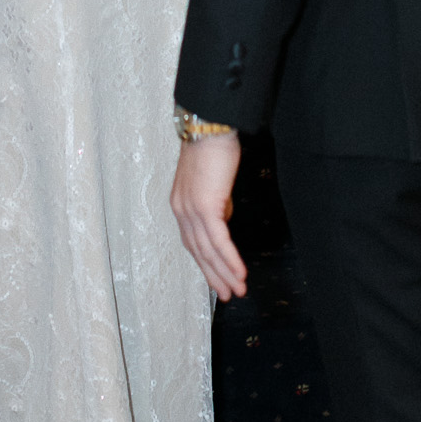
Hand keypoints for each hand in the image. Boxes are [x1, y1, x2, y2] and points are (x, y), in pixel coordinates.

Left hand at [170, 131, 245, 299]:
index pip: (192, 242)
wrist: (209, 126)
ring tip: (239, 290)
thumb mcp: (212, 181)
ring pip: (208, 251)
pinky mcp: (205, 206)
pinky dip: (229, 259)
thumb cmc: (213, 147)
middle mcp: (181, 210)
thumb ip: (215, 202)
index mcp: (180, 205)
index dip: (205, 263)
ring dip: (224, 273)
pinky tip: (240, 272)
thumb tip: (223, 218)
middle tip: (228, 295)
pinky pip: (219, 241)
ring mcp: (191, 210)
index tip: (217, 279)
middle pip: (197, 252)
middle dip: (214, 276)